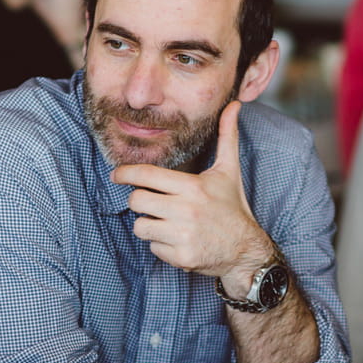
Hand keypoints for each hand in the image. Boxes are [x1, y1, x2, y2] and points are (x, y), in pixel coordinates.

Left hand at [111, 100, 272, 292]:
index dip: (125, 173)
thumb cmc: (232, 208)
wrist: (246, 251)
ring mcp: (183, 235)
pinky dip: (161, 245)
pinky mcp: (180, 257)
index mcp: (194, 187)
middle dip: (140, 201)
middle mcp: (187, 211)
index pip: (146, 176)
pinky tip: (178, 240)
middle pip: (136, 201)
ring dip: (149, 224)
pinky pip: (152, 247)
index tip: (116, 174)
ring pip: (140, 226)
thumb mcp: (229, 172)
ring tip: (169, 223)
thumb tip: (234, 105)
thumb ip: (227, 137)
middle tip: (154, 202)